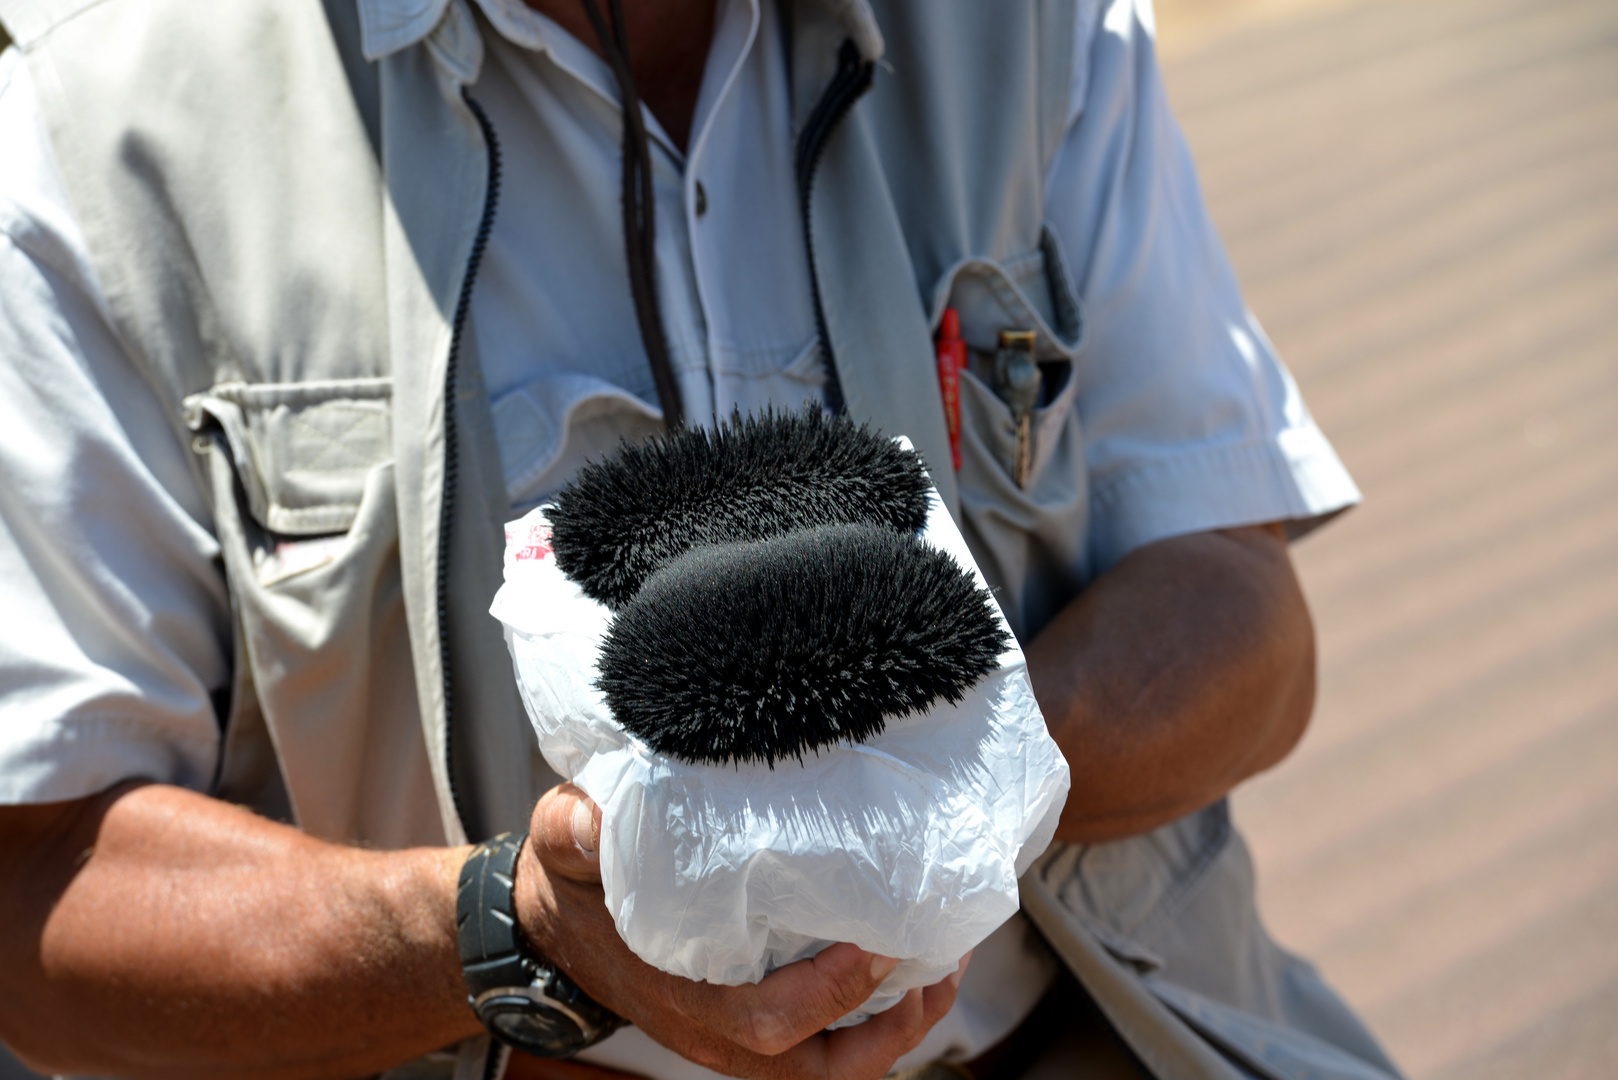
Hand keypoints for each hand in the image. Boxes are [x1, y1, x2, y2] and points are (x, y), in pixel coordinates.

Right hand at [517, 784, 965, 1079]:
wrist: (557, 926)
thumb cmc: (574, 888)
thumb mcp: (563, 847)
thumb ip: (574, 831)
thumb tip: (588, 817)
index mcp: (681, 998)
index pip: (767, 1021)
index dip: (827, 992)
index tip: (875, 941)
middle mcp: (717, 1033)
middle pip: (817, 1066)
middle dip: (886, 1026)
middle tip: (936, 965)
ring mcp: (738, 1036)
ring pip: (831, 1065)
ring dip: (894, 1028)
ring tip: (942, 970)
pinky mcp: (755, 1022)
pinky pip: (827, 1042)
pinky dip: (874, 1016)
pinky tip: (908, 967)